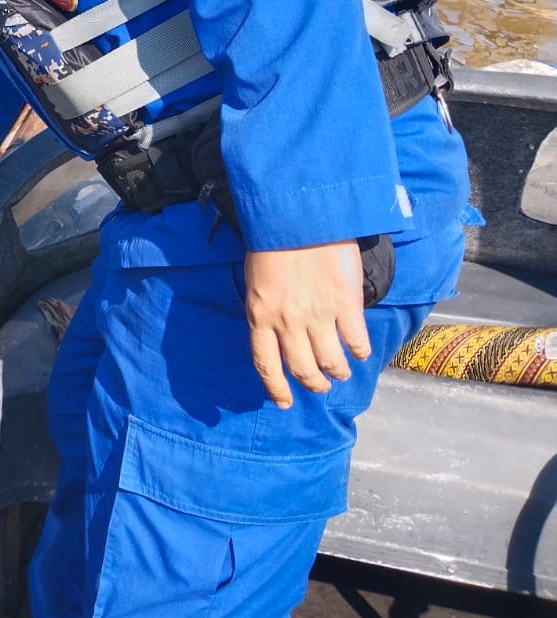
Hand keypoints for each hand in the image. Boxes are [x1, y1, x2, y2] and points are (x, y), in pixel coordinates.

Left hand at [243, 240, 370, 408]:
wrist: (300, 215)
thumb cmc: (273, 242)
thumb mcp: (257, 280)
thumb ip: (266, 309)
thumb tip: (279, 332)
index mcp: (259, 315)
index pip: (266, 364)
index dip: (276, 387)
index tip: (285, 402)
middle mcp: (287, 322)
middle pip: (302, 369)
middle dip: (313, 384)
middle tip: (320, 386)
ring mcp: (318, 315)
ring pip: (331, 362)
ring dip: (337, 371)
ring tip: (340, 371)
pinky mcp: (346, 304)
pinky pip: (356, 340)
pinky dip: (359, 351)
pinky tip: (360, 352)